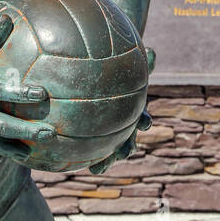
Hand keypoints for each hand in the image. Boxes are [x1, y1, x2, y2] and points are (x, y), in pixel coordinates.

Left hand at [88, 46, 155, 174]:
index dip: (144, 121)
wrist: (104, 81)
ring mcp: (109, 133)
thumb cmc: (116, 72)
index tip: (145, 124)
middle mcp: (123, 126)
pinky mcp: (92, 137)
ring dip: (105, 161)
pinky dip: (79, 154)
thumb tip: (153, 51)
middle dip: (126, 148)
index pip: (142, 117)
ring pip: (108, 150)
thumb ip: (136, 61)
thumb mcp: (125, 65)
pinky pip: (86, 147)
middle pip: (128, 140)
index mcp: (133, 111)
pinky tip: (66, 161)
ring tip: (97, 169)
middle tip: (125, 152)